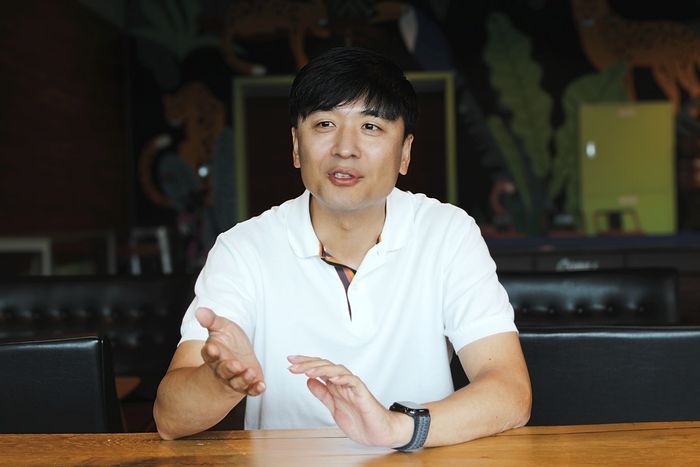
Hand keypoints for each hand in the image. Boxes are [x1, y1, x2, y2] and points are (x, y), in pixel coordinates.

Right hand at [195, 307, 264, 395]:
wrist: (238, 354)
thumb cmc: (228, 340)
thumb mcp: (221, 326)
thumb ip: (211, 320)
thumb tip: (200, 311)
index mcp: (213, 354)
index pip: (209, 354)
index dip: (210, 352)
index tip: (212, 347)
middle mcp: (222, 369)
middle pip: (223, 371)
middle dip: (229, 368)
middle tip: (236, 364)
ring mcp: (235, 378)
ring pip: (236, 382)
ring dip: (243, 379)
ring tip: (250, 373)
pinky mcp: (248, 384)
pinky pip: (251, 389)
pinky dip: (255, 389)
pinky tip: (261, 385)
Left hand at [287, 355, 411, 446]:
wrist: (378, 433)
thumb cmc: (360, 420)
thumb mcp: (333, 407)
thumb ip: (322, 394)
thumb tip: (308, 381)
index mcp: (336, 385)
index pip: (319, 369)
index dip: (305, 364)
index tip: (290, 362)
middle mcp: (344, 382)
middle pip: (325, 366)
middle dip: (308, 363)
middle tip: (292, 364)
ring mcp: (353, 386)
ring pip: (337, 370)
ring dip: (321, 369)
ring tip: (308, 370)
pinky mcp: (362, 393)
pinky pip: (352, 381)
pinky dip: (342, 378)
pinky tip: (332, 378)